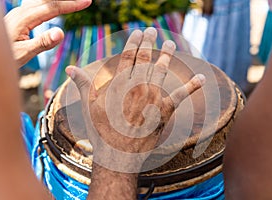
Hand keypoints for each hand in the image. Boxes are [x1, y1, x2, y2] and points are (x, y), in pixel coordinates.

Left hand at [4, 0, 91, 66]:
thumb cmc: (4, 56)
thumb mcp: (24, 53)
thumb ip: (42, 43)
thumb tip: (60, 32)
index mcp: (24, 18)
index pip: (53, 8)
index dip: (71, 5)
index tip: (86, 2)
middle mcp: (22, 12)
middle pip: (50, 1)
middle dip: (69, 0)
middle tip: (86, 1)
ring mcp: (20, 13)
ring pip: (43, 1)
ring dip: (60, 1)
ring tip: (72, 3)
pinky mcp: (20, 17)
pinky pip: (38, 5)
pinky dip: (50, 4)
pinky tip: (53, 6)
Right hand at [65, 27, 204, 168]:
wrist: (116, 155)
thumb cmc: (100, 131)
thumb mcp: (88, 107)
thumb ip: (82, 84)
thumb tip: (69, 68)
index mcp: (118, 83)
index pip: (127, 56)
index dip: (134, 42)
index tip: (138, 32)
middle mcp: (136, 86)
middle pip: (144, 58)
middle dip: (149, 42)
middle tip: (153, 31)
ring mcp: (151, 98)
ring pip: (160, 70)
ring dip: (166, 55)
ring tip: (170, 44)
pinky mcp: (163, 111)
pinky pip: (180, 96)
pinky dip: (192, 86)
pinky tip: (202, 78)